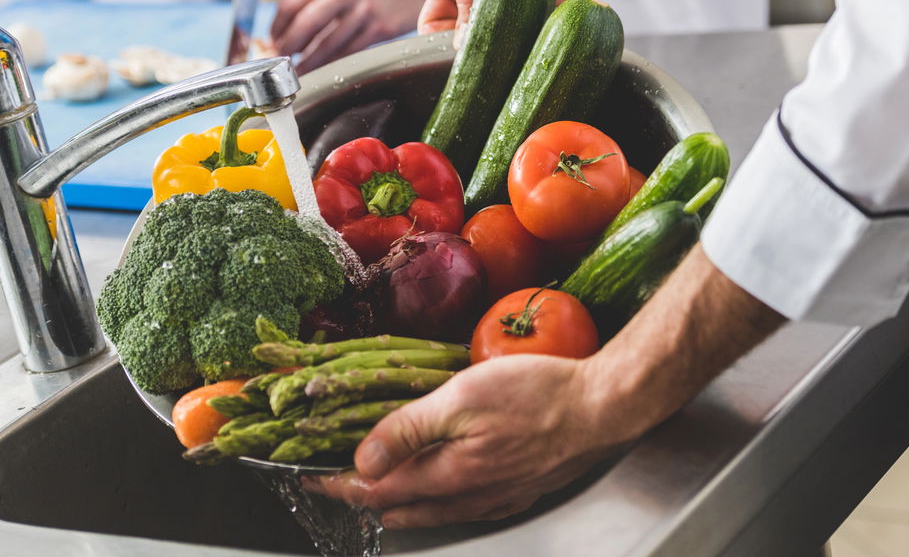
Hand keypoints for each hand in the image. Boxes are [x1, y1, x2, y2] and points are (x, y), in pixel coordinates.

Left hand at [270, 0, 437, 73]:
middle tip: (279, 58)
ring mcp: (365, 9)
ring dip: (308, 61)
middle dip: (288, 45)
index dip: (277, 25)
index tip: (272, 39)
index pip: (292, 1)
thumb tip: (286, 29)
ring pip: (327, 43)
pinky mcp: (380, 28)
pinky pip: (348, 51)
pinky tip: (321, 70)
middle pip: (306, 22)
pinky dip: (330, 64)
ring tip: (297, 71)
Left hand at [306, 248, 785, 529]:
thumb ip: (407, 430)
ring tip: (375, 481)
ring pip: (428, 514)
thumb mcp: (462, 397)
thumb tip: (362, 462)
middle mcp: (468, 498)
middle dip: (359, 497)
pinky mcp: (517, 492)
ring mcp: (495, 500)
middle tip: (332, 476)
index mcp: (448, 476)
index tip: (303, 475)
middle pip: (397, 510)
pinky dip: (433, 500)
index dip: (334, 485)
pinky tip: (436, 481)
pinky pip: (460, 508)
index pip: (373, 493)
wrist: (605, 407)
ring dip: (395, 501)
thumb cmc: (539, 394)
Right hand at [417, 0, 623, 36]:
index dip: (435, 35)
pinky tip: (543, 35)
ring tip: (511, 50)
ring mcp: (518, 4)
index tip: (448, 49)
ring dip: (506, 49)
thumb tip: (460, 35)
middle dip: (470, 48)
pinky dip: (539, 40)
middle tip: (481, 56)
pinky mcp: (549, 13)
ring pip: (502, 42)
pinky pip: (537, 37)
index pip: (436, 14)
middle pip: (467, 34)